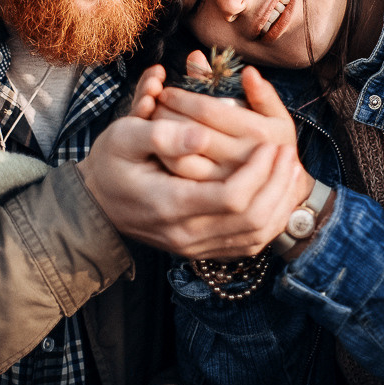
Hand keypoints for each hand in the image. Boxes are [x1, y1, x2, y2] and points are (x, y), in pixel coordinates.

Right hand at [78, 116, 310, 258]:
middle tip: (288, 153)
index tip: (269, 145)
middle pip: (252, 220)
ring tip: (289, 169)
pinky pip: (248, 244)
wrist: (94, 205)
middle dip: (277, 185)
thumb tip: (201, 135)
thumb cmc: (110, 164)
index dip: (259, 172)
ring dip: (280, 202)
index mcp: (170, 205)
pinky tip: (278, 193)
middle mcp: (186, 234)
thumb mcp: (124, 137)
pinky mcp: (201, 250)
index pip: (231, 199)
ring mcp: (195, 247)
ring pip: (256, 236)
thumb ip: (162, 135)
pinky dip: (270, 219)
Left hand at [148, 55, 297, 181]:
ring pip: (182, 158)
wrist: (281, 187)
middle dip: (167, 114)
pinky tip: (160, 147)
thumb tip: (248, 72)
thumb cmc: (273, 143)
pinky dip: (165, 158)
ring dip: (163, 136)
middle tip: (154, 105)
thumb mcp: (275, 116)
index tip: (167, 91)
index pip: (209, 110)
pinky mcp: (213, 197)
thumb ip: (262, 93)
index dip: (182, 97)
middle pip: (191, 132)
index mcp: (258, 132)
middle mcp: (242, 157)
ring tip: (154, 123)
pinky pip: (180, 177)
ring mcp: (226, 180)